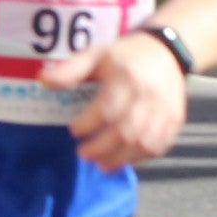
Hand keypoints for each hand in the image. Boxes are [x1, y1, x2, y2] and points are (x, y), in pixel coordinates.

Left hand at [47, 30, 190, 171]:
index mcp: (127, 77)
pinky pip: (158, 146)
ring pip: (142, 143)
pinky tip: (122, 160)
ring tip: (100, 164)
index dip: (89, 123)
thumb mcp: (96, 55)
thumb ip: (70, 70)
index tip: (74, 130)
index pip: (107, 107)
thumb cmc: (124, 56)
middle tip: (83, 153)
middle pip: (125, 130)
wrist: (166, 52)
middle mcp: (148, 95)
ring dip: (119, 159)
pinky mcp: (174, 121)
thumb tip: (42, 79)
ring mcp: (164, 110)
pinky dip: (139, 158)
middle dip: (101, 148)